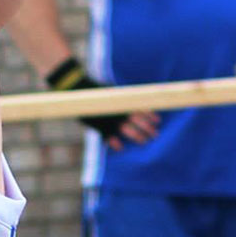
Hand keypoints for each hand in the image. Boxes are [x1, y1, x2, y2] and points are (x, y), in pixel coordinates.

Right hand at [45, 56, 159, 149]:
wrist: (78, 87)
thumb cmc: (95, 89)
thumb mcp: (111, 91)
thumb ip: (121, 99)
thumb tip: (132, 102)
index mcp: (122, 99)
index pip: (140, 108)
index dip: (150, 115)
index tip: (158, 121)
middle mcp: (119, 109)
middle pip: (138, 121)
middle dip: (148, 128)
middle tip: (155, 135)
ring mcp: (110, 118)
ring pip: (128, 130)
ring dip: (138, 136)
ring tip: (144, 142)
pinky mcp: (99, 125)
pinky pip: (109, 137)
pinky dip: (115, 143)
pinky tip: (120, 149)